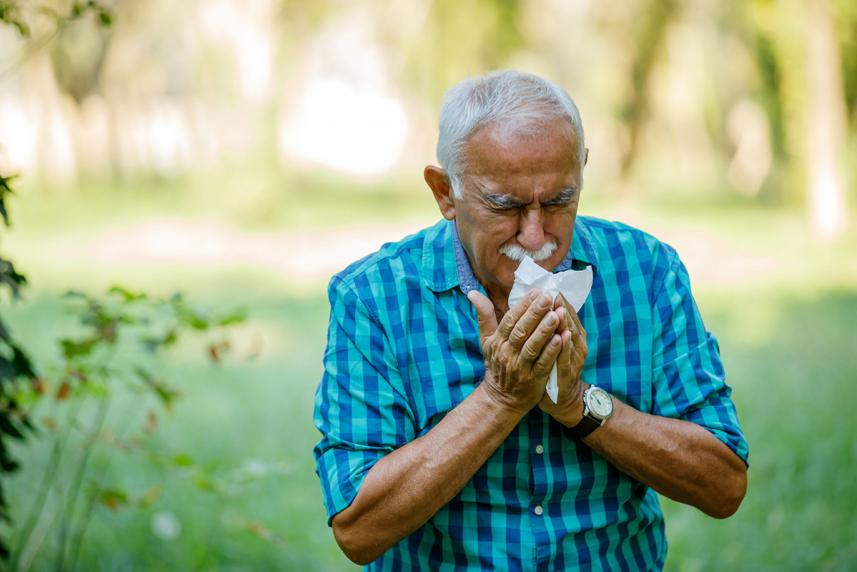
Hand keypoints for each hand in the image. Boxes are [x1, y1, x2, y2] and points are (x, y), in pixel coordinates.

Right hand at [468, 289, 562, 414]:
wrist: (501, 398)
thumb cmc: (497, 364)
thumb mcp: (487, 340)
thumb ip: (484, 316)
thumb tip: (473, 292)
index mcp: (497, 341)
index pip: (509, 320)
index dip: (522, 306)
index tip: (536, 291)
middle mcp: (507, 353)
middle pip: (521, 331)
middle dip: (535, 313)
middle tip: (548, 297)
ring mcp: (520, 367)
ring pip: (532, 346)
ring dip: (544, 330)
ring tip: (556, 314)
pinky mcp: (533, 380)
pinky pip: (543, 363)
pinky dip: (551, 351)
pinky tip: (561, 338)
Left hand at [538, 294, 587, 426]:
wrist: (562, 398)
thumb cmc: (553, 365)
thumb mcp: (553, 343)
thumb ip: (548, 323)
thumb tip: (537, 301)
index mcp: (571, 334)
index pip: (566, 313)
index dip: (559, 302)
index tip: (549, 289)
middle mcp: (576, 344)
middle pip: (569, 323)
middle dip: (561, 309)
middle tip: (553, 296)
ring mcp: (574, 359)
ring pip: (570, 339)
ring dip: (565, 325)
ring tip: (558, 312)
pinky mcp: (568, 374)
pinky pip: (566, 359)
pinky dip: (564, 348)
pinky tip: (562, 338)